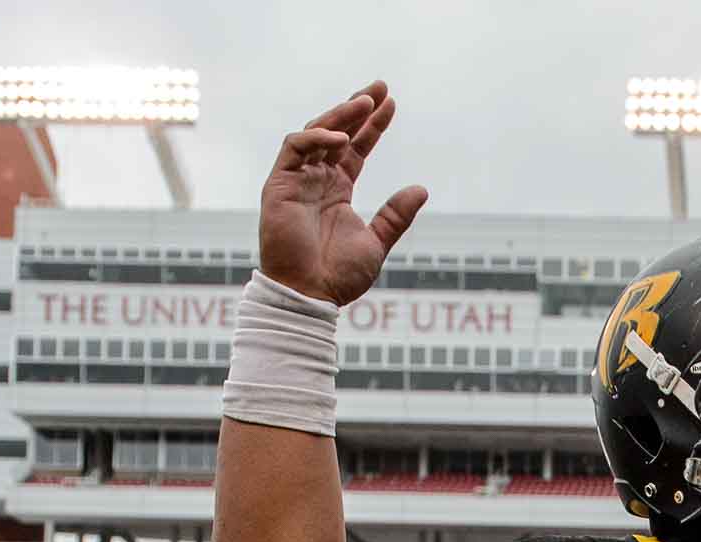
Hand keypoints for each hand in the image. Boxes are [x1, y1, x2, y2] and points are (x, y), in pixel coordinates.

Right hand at [258, 79, 427, 304]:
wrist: (310, 294)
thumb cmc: (339, 275)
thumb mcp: (377, 242)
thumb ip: (396, 216)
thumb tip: (421, 189)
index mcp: (337, 190)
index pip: (356, 149)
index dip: (373, 126)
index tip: (392, 104)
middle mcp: (316, 180)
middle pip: (336, 133)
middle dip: (356, 107)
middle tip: (380, 87)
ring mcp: (296, 180)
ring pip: (315, 134)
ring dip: (339, 116)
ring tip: (365, 103)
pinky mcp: (278, 185)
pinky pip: (294, 148)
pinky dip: (317, 139)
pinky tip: (342, 140)